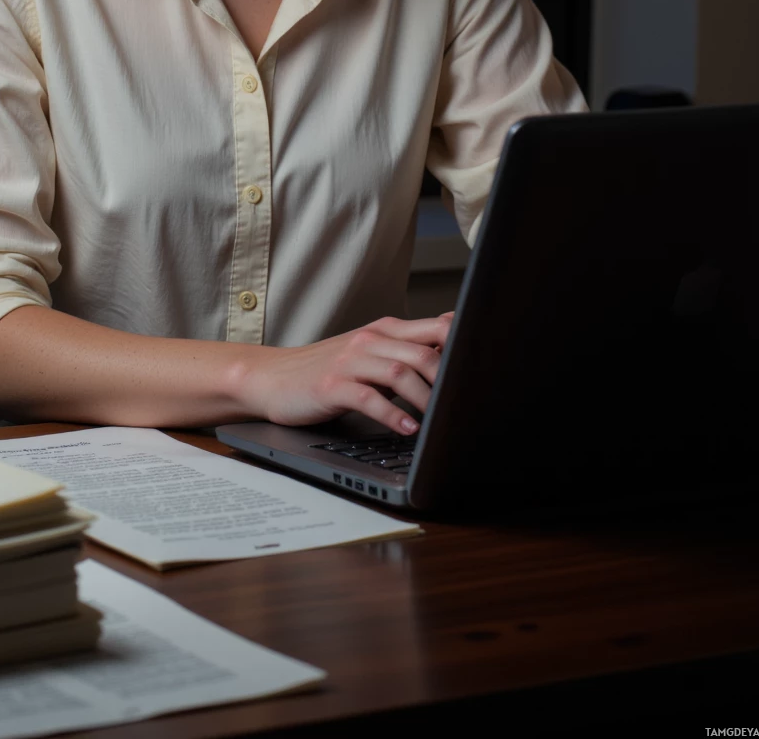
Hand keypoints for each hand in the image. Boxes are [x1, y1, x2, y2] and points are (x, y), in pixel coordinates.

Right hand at [238, 313, 454, 435]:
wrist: (273, 376)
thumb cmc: (326, 369)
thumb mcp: (371, 353)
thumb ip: (407, 349)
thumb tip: (452, 346)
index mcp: (384, 331)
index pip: (435, 328)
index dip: (463, 346)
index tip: (485, 368)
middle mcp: (369, 340)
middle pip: (423, 352)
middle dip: (449, 378)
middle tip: (466, 403)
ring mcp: (349, 362)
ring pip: (399, 373)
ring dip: (425, 400)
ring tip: (440, 421)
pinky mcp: (331, 386)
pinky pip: (369, 399)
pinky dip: (392, 416)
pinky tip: (407, 430)